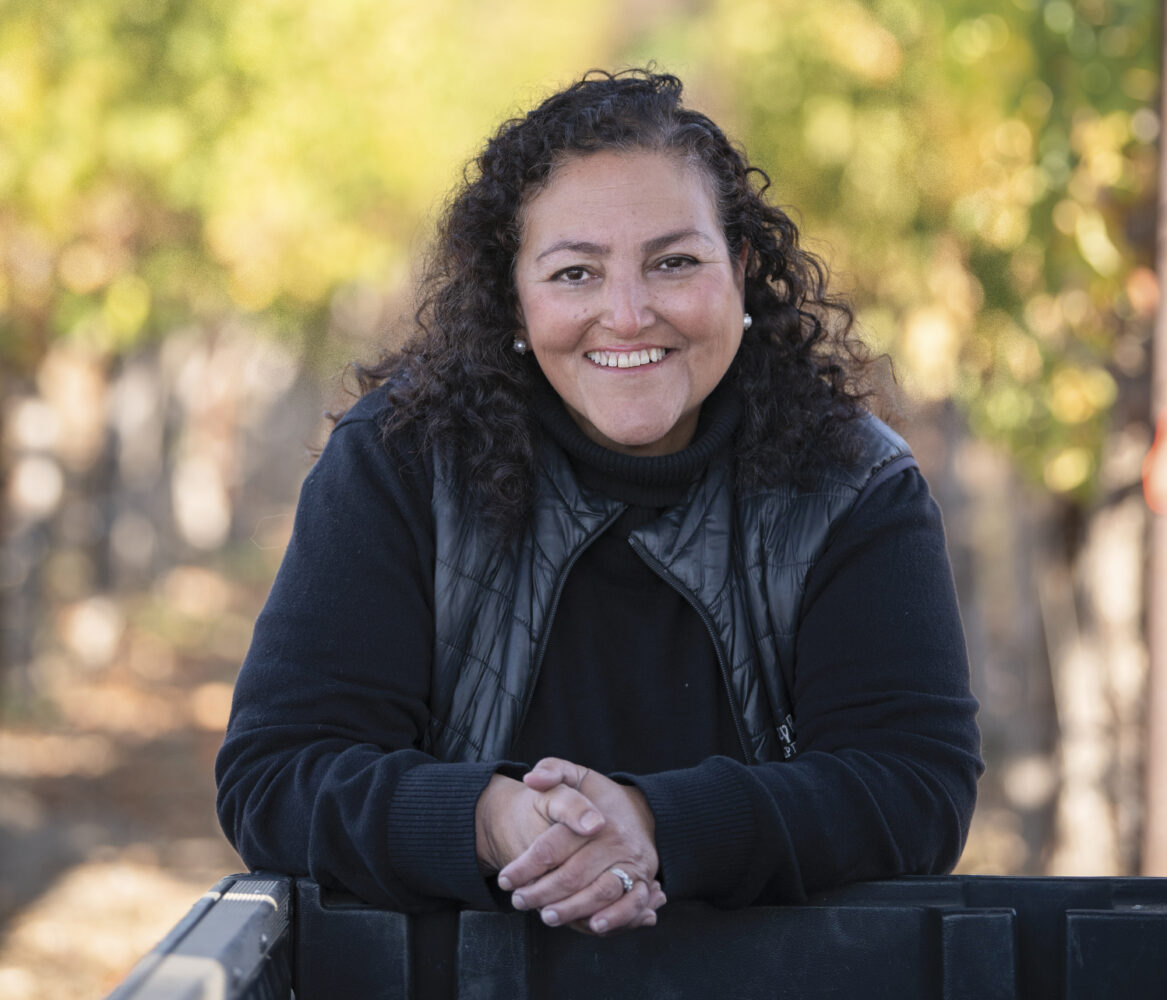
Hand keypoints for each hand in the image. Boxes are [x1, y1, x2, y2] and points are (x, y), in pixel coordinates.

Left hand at [498, 757, 663, 933]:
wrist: (640, 809)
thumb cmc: (598, 796)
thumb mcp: (576, 774)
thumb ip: (552, 770)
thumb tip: (531, 779)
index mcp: (592, 816)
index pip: (551, 847)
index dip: (524, 867)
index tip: (506, 879)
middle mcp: (613, 841)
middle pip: (572, 875)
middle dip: (541, 893)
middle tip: (518, 901)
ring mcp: (630, 862)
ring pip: (600, 892)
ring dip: (571, 910)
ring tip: (546, 916)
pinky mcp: (643, 880)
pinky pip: (632, 903)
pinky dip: (616, 917)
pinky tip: (594, 925)